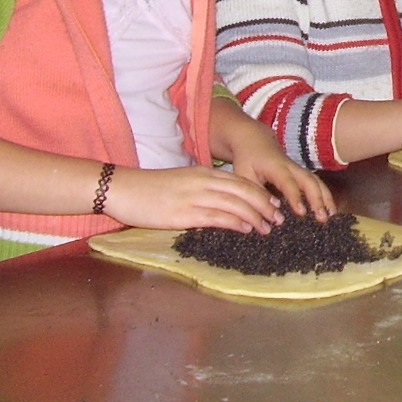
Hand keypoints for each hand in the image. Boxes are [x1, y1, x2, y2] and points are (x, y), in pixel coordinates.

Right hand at [101, 165, 283, 234]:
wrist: (122, 188)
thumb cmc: (149, 188)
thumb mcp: (181, 182)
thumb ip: (201, 188)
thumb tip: (219, 203)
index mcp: (203, 173)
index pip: (240, 181)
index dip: (260, 192)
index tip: (274, 203)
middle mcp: (203, 182)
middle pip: (244, 191)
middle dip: (265, 205)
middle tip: (279, 218)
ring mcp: (195, 196)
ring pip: (235, 204)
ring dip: (256, 216)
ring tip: (268, 227)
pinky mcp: (184, 213)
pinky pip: (217, 217)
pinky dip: (236, 222)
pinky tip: (247, 229)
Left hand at [228, 133, 335, 221]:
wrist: (254, 140)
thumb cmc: (247, 160)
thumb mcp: (244, 177)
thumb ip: (255, 196)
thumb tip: (269, 218)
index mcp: (275, 167)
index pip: (288, 183)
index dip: (295, 197)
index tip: (301, 212)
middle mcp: (291, 167)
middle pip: (309, 180)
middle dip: (317, 198)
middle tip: (322, 217)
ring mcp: (298, 168)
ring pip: (316, 181)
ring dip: (325, 197)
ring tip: (331, 214)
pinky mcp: (300, 172)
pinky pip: (315, 182)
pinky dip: (324, 195)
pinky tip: (329, 208)